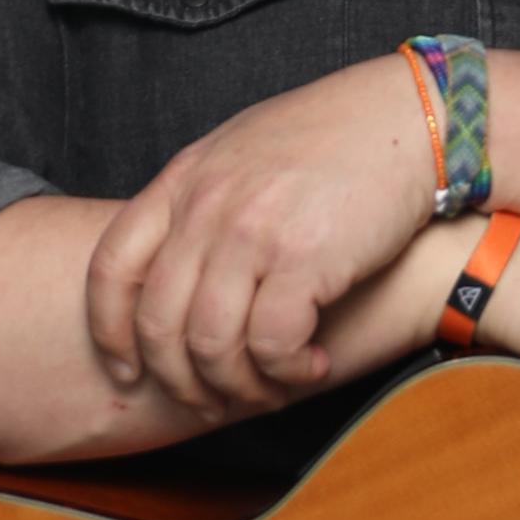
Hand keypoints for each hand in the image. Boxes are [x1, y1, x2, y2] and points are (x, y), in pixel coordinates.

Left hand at [86, 56, 433, 415]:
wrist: (409, 116)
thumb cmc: (338, 136)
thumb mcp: (246, 150)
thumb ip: (206, 199)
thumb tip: (182, 258)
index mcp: (184, 179)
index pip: (113, 268)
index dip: (110, 332)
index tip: (129, 369)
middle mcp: (207, 206)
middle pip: (158, 322)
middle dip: (179, 381)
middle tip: (210, 403)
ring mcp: (251, 231)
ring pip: (211, 346)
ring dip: (237, 387)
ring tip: (269, 390)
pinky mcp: (303, 258)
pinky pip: (271, 345)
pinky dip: (287, 372)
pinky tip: (310, 366)